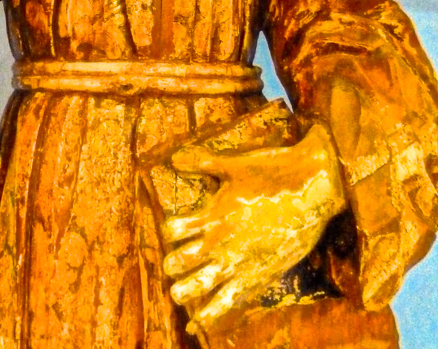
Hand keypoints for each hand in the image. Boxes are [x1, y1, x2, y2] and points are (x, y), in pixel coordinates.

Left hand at [162, 124, 345, 333]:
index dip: (169, 232)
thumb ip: (203, 163)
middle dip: (173, 268)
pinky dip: (214, 311)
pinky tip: (203, 321)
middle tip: (169, 270)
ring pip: (203, 284)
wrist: (312, 186)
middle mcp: (222, 240)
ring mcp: (240, 260)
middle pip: (184, 261)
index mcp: (213, 214)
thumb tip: (175, 159)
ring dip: (187, 291)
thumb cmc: (272, 171)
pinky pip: (231, 298)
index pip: (177, 229)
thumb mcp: (233, 165)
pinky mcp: (261, 273)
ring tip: (177, 297)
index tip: (169, 233)